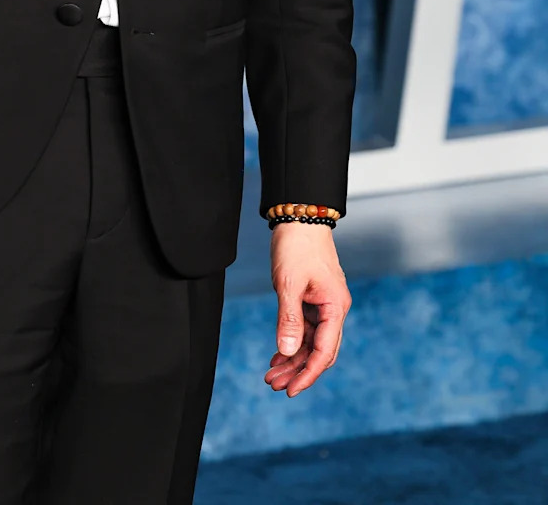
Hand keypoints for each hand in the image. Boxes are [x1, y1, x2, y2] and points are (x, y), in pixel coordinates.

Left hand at [265, 223, 350, 396]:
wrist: (299, 216)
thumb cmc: (297, 245)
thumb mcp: (289, 283)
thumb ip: (289, 319)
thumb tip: (287, 351)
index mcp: (335, 306)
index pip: (324, 351)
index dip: (307, 373)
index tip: (291, 391)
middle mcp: (333, 309)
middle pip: (319, 350)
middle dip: (297, 370)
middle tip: (273, 385)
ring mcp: (324, 304)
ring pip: (310, 341)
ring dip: (292, 358)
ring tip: (271, 374)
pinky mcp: (313, 299)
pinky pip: (305, 328)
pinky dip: (292, 341)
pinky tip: (277, 354)